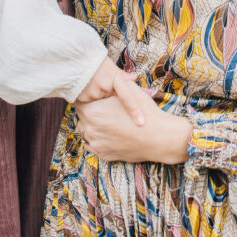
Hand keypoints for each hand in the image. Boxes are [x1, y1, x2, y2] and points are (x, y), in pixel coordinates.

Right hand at [76, 57, 146, 126]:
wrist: (77, 59)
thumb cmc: (96, 63)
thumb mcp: (111, 67)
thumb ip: (122, 75)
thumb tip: (135, 78)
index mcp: (114, 78)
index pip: (127, 96)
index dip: (135, 110)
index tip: (141, 123)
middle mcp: (105, 87)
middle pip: (111, 101)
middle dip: (108, 98)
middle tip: (101, 86)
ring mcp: (93, 93)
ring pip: (100, 104)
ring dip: (97, 98)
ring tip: (91, 85)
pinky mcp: (82, 98)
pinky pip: (89, 104)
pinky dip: (88, 99)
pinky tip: (84, 90)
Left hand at [76, 81, 190, 163]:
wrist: (158, 137)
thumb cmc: (143, 111)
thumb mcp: (127, 90)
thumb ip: (110, 87)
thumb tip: (101, 81)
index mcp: (92, 112)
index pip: (79, 103)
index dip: (87, 99)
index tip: (94, 97)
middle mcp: (90, 130)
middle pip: (81, 118)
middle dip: (89, 112)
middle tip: (101, 108)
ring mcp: (96, 144)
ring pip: (86, 132)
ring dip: (92, 126)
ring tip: (106, 120)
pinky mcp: (103, 155)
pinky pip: (93, 145)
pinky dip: (97, 139)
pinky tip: (108, 133)